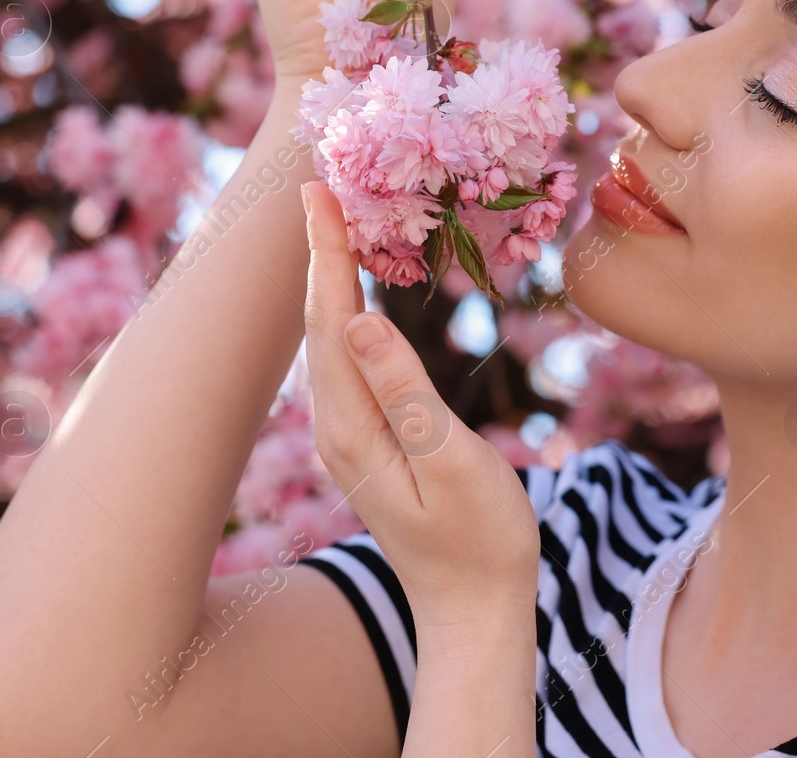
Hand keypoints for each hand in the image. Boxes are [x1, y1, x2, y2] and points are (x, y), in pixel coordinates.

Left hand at [300, 180, 539, 621]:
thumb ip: (406, 394)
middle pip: (318, 324)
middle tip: (317, 186)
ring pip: (328, 340)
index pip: (330, 321)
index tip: (317, 193)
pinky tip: (356, 293)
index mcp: (353, 426)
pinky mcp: (368, 442)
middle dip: (316, 252)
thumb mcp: (452, 464)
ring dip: (327, 279)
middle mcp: (337, 427)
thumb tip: (359, 319)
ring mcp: (349, 436)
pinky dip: (345, 312)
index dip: (324, 254)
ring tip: (331, 222)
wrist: (474, 610)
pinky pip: (347, 360)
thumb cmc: (480, 540)